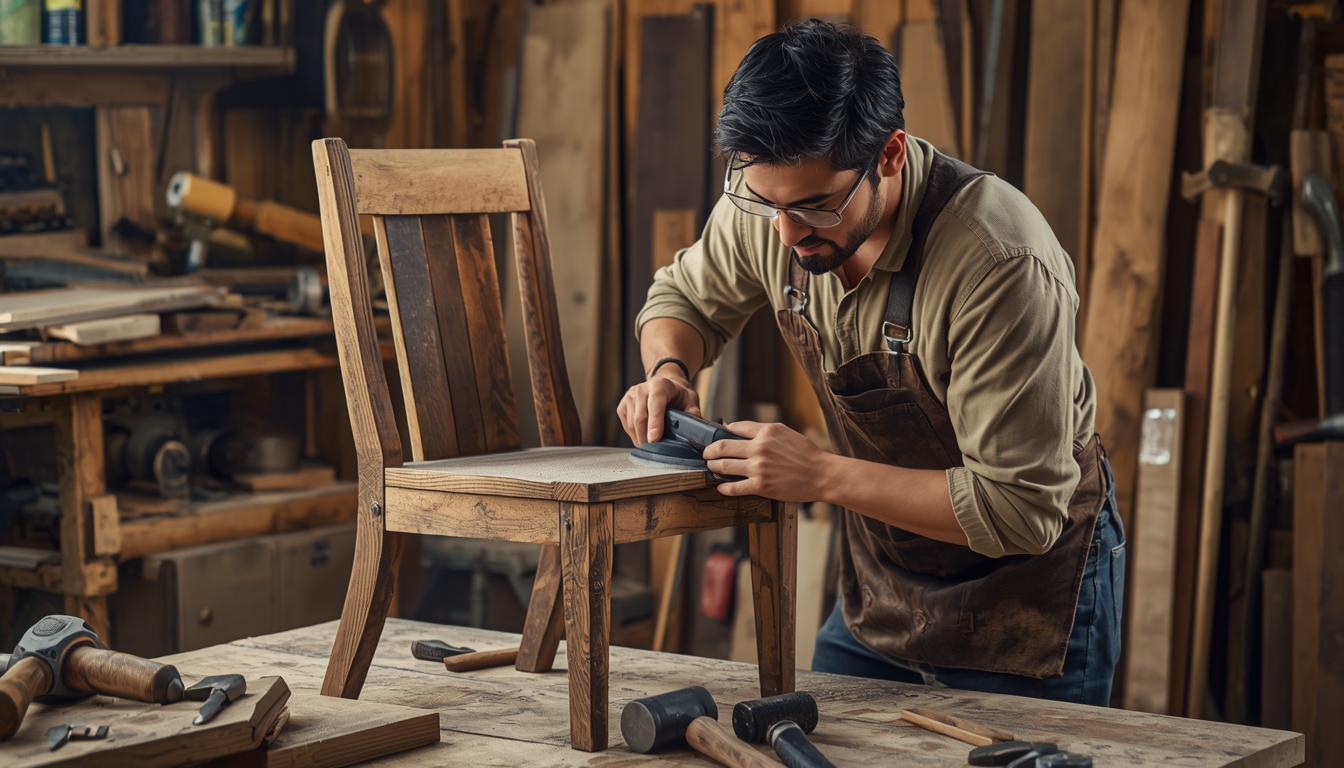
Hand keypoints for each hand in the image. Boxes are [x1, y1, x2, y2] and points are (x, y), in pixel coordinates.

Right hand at [617, 375, 700, 444]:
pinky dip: (634, 435)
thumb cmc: (678, 394)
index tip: (654, 440)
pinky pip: (626, 425)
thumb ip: (693, 413)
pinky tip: (644, 437)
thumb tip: (694, 432)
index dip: (654, 423)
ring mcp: (629, 397)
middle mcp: (641, 389)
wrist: (664, 382)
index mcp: (660, 386)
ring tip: (651, 447)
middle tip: (654, 451)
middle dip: (646, 437)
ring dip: (640, 438)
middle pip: (640, 418)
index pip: (655, 405)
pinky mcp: (622, 405)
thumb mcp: (690, 399)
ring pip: (631, 424)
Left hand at [702, 421, 832, 500]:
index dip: (721, 433)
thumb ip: (759, 430)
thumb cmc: (805, 454)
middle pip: (722, 446)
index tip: (714, 439)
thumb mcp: (784, 432)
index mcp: (766, 431)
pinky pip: (734, 487)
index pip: (734, 428)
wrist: (821, 474)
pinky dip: (723, 487)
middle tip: (706, 454)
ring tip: (710, 467)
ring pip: (724, 465)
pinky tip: (720, 486)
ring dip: (713, 466)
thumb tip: (734, 427)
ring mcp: (759, 467)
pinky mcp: (761, 486)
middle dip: (709, 450)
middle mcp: (760, 447)